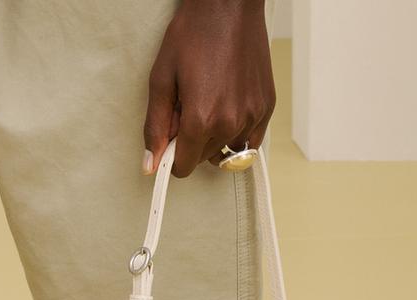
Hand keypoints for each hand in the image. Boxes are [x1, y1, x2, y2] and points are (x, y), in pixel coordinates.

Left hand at [143, 0, 275, 177]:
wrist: (229, 4)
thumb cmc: (193, 34)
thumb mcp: (161, 79)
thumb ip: (155, 127)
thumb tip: (150, 165)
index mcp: (201, 119)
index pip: (183, 167)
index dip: (172, 155)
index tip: (171, 136)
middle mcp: (230, 123)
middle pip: (203, 159)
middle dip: (192, 140)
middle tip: (189, 104)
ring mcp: (252, 116)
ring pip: (225, 150)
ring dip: (214, 136)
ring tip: (210, 99)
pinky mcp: (267, 107)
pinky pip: (249, 140)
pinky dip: (236, 132)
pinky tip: (228, 106)